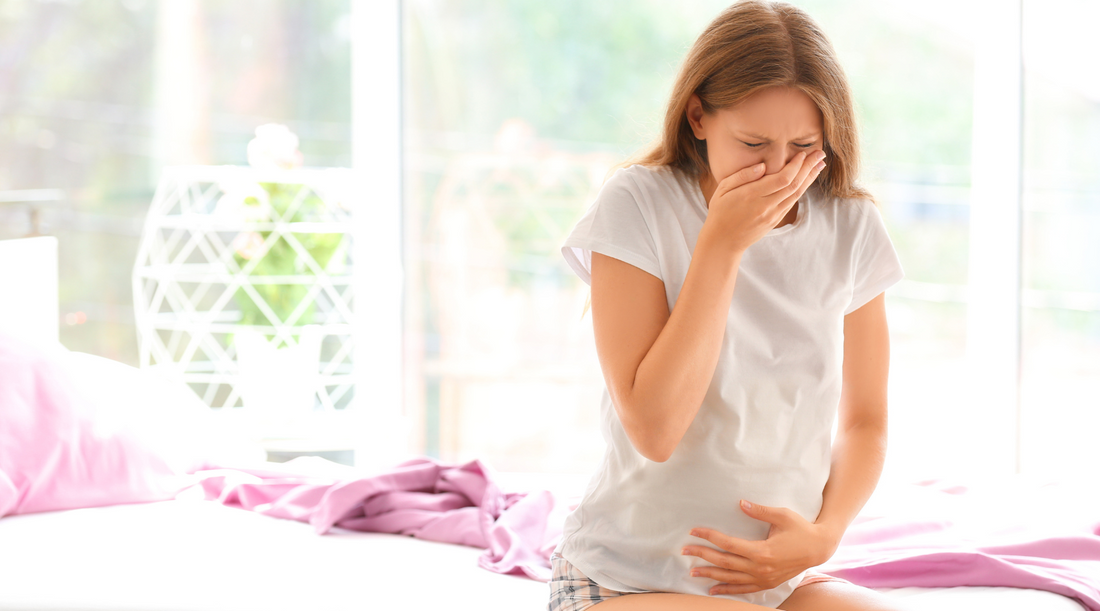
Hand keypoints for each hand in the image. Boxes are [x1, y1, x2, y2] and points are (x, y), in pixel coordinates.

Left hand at [681, 499, 839, 595]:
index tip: (694, 531)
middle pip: (724, 562)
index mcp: (762, 551)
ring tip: (692, 572)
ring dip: (710, 575)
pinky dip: (727, 590)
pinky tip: (713, 590)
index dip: (709, 537)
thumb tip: (740, 503)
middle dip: (702, 556)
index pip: (728, 544)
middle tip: (684, 550)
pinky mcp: (767, 583)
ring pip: (731, 578)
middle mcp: (760, 568)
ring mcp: (763, 578)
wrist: (819, 548)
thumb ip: (759, 511)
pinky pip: (743, 589)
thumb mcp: (782, 515)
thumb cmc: (800, 528)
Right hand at [701, 150, 825, 254]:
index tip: (802, 153)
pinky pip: (792, 202)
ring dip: (809, 178)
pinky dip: (801, 189)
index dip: (795, 165)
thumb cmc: (720, 212)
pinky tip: (806, 180)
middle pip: (794, 184)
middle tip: (820, 153)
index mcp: (751, 195)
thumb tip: (763, 165)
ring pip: (796, 194)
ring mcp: (772, 215)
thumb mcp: (723, 190)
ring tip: (820, 164)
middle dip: (808, 167)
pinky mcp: (775, 221)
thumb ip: (742, 176)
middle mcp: (765, 206)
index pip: (782, 178)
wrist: (723, 242)